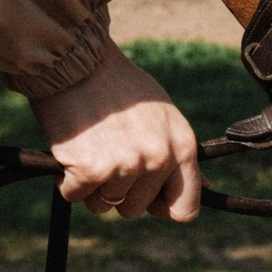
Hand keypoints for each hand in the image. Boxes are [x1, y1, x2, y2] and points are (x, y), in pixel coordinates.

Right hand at [27, 39, 202, 222]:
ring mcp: (124, 166)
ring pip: (103, 205)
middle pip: (136, 209)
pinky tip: (70, 151)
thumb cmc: (118, 87)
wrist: (78, 63)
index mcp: (182, 147)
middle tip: (106, 156)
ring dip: (91, 186)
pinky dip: (67, 180)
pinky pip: (75, 196)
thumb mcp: (164, 116)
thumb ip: (179, 155)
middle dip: (118, 191)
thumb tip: (204, 189)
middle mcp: (158, 160)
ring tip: (89, 148)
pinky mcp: (90, 170)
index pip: (185, 208)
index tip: (146, 197)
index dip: (161, 208)